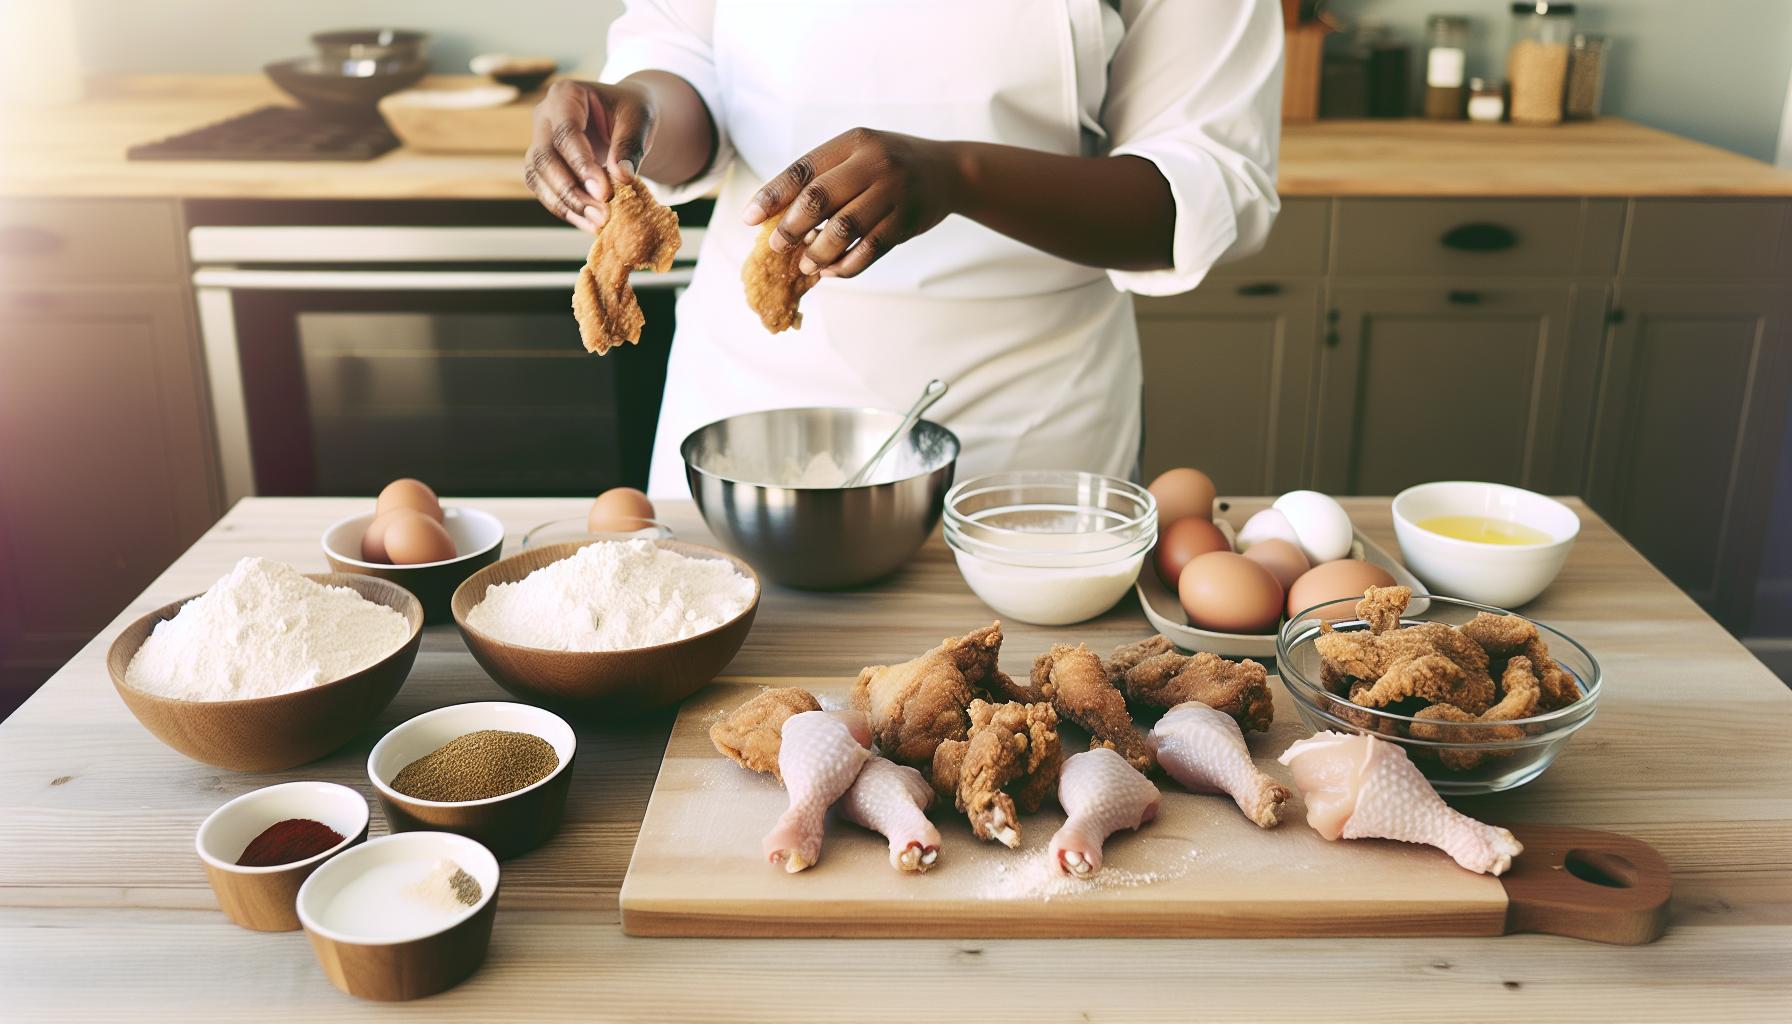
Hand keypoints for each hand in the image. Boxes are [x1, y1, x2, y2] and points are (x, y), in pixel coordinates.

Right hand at [524, 79, 655, 232]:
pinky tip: (588, 223)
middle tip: (602, 215)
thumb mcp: (639, 119)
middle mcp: (544, 116)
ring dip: (566, 204)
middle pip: (545, 158)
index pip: (566, 133)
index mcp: (565, 94)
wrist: (622, 116)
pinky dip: (565, 209)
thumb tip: (622, 178)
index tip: (604, 193)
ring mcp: (538, 141)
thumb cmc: (631, 111)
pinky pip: (544, 190)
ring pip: (538, 177)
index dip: (582, 165)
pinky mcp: (542, 165)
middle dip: (572, 191)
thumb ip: (630, 145)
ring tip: (597, 223)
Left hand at [743, 128, 959, 278]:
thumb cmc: (890, 164)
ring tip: (806, 265)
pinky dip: (846, 265)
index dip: (772, 196)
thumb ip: (824, 175)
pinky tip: (832, 270)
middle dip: (791, 228)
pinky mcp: (906, 221)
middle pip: (819, 199)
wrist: (948, 172)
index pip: (802, 170)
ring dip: (818, 252)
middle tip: (778, 247)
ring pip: (843, 230)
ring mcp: (892, 192)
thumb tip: (777, 213)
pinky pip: (869, 250)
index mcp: (852, 142)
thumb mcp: (859, 153)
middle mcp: (873, 163)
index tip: (749, 218)